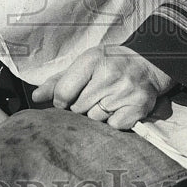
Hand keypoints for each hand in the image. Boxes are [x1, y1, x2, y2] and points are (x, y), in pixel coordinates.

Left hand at [31, 45, 174, 129]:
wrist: (150, 63)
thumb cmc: (110, 63)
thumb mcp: (84, 63)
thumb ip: (59, 81)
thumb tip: (36, 97)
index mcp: (92, 60)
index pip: (63, 93)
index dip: (61, 100)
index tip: (67, 98)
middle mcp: (109, 75)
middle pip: (78, 108)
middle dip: (81, 106)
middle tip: (93, 95)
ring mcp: (125, 91)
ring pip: (95, 119)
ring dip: (97, 114)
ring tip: (106, 100)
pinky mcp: (139, 106)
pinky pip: (114, 126)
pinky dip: (114, 121)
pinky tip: (118, 108)